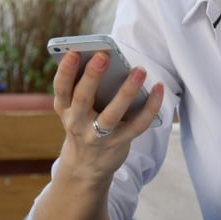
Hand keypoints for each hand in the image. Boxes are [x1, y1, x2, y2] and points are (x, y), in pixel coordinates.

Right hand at [52, 51, 163, 181]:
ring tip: (139, 70)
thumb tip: (106, 59)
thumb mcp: (74, 110)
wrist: (86, 167)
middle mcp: (77, 123)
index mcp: (64, 109)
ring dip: (126, 91)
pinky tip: (159, 89)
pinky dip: (150, 107)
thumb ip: (83, 89)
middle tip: (103, 55)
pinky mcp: (119, 143)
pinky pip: (137, 125)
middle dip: (92, 76)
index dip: (66, 71)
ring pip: (112, 114)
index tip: (74, 52)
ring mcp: (98, 136)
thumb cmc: (84, 125)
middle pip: (83, 99)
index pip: (61, 88)